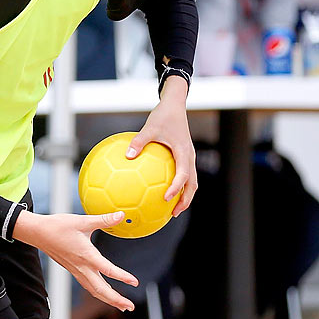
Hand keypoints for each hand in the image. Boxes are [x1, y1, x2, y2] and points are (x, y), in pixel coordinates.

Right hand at [15, 211, 139, 310]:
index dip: (122, 277)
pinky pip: (88, 286)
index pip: (107, 269)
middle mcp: (81, 266)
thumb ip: (104, 219)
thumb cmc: (58, 226)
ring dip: (109, 300)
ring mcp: (76, 270)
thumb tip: (121, 214)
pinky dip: (99, 293)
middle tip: (130, 307)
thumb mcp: (83, 220)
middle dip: (116, 300)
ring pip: (94, 290)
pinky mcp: (73, 270)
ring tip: (122, 306)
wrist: (38, 233)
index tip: (134, 282)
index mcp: (86, 255)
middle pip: (100, 289)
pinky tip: (105, 294)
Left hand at [129, 76, 196, 214]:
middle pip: (192, 184)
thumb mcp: (149, 127)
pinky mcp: (184, 156)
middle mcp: (190, 157)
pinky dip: (177, 185)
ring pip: (190, 181)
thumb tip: (127, 156)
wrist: (175, 105)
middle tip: (173, 213)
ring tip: (170, 209)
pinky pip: (183, 174)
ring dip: (183, 195)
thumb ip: (139, 142)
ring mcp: (189, 157)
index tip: (165, 199)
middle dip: (184, 200)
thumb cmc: (163, 115)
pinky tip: (161, 191)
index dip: (176, 188)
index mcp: (184, 152)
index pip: (183, 175)